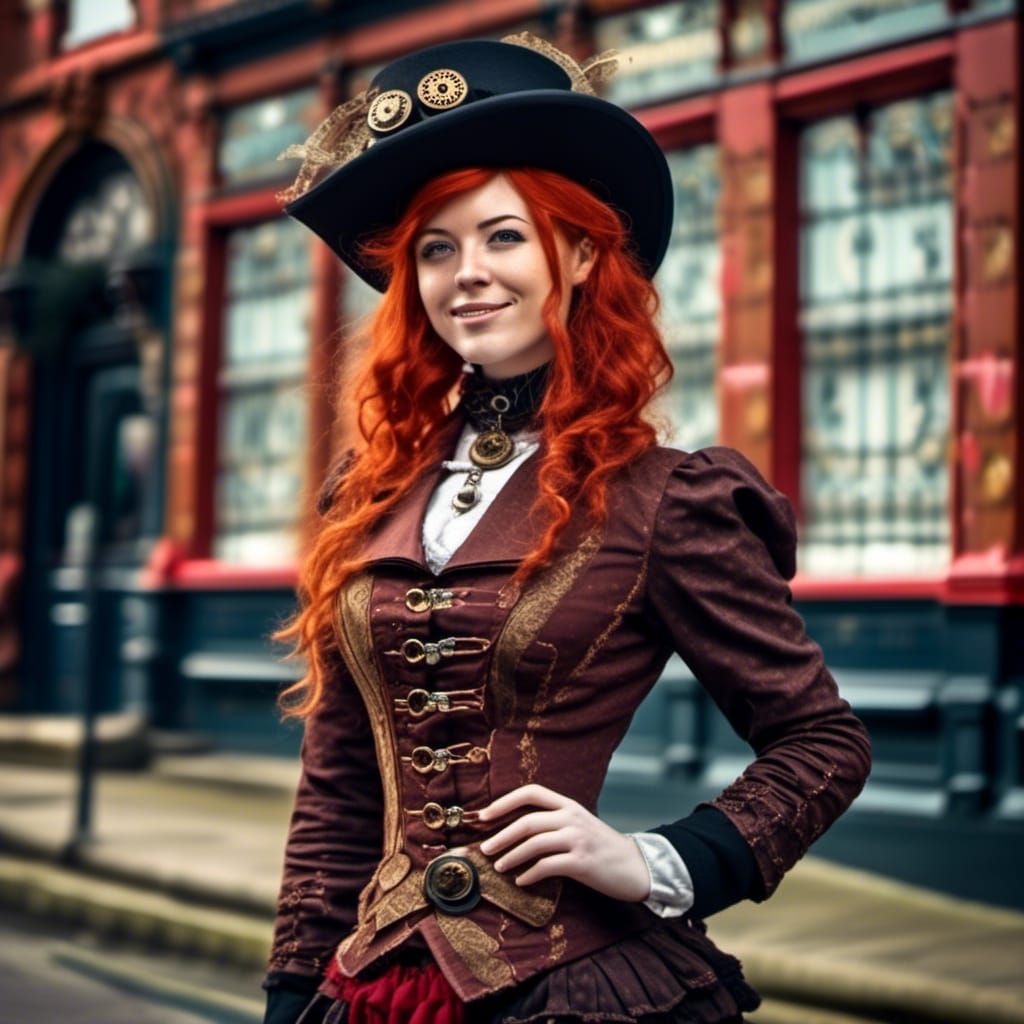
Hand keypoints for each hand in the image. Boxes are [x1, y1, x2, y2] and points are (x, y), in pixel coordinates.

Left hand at [476, 783, 650, 902]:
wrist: (636, 866)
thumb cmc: (601, 847)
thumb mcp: (579, 824)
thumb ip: (554, 821)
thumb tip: (515, 830)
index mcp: (569, 805)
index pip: (531, 792)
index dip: (504, 802)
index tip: (484, 815)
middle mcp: (572, 818)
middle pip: (527, 821)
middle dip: (501, 835)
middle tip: (484, 848)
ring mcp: (578, 839)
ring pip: (534, 844)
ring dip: (511, 856)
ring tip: (499, 867)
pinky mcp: (582, 862)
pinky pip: (547, 866)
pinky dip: (530, 874)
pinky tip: (521, 881)